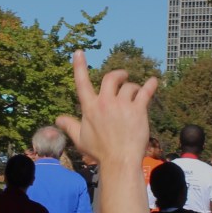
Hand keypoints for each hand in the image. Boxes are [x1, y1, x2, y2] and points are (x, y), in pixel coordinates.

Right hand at [56, 51, 157, 167]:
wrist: (119, 161)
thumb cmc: (99, 152)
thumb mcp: (80, 138)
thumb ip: (70, 125)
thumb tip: (57, 119)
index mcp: (90, 108)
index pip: (82, 83)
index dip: (79, 66)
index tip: (78, 52)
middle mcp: (105, 103)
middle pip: (111, 78)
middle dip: (118, 75)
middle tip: (123, 76)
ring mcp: (122, 105)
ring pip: (129, 86)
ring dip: (133, 89)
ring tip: (135, 96)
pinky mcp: (138, 110)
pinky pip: (146, 91)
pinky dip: (151, 85)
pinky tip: (154, 81)